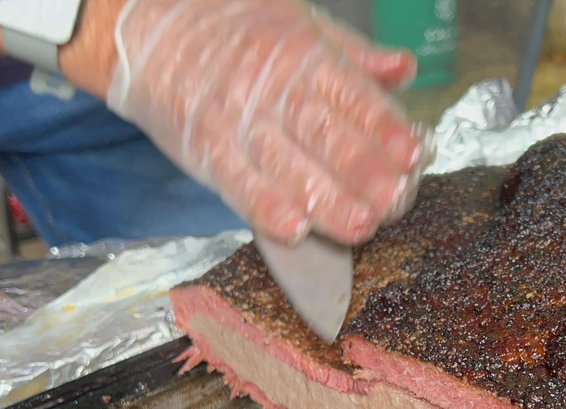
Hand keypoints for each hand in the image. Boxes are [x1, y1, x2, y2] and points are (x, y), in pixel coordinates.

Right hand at [107, 0, 430, 244]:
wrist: (150, 28)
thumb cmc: (235, 27)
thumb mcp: (300, 22)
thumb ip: (354, 56)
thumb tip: (405, 71)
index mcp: (303, 56)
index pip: (352, 96)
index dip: (384, 128)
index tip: (415, 154)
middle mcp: (272, 88)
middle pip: (325, 135)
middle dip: (364, 171)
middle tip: (395, 201)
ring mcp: (236, 120)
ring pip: (287, 165)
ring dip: (326, 200)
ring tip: (361, 226)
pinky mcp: (204, 148)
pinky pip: (237, 181)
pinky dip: (265, 207)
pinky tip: (293, 230)